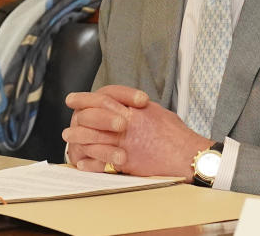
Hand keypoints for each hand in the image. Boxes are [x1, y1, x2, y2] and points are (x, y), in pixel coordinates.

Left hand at [65, 85, 212, 178]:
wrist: (189, 155)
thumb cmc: (176, 135)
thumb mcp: (156, 112)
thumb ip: (136, 109)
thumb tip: (123, 106)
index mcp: (134, 110)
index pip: (103, 98)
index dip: (84, 98)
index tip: (72, 99)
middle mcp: (128, 124)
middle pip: (93, 117)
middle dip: (78, 119)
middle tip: (70, 124)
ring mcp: (126, 143)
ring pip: (94, 138)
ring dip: (79, 139)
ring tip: (70, 139)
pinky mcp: (129, 162)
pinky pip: (102, 162)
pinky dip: (90, 163)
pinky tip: (82, 163)